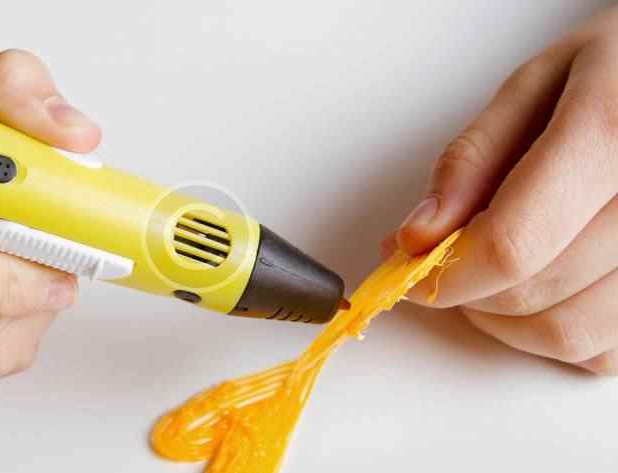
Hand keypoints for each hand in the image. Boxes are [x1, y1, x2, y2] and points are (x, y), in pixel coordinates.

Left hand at [384, 8, 617, 375]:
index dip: (447, 273)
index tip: (409, 267)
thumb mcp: (536, 86)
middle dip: (466, 292)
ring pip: (570, 335)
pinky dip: (560, 334)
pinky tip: (548, 287)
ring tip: (493, 273)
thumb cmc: (615, 70)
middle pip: (534, 294)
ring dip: (506, 321)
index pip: (512, 245)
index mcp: (610, 136)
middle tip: (446, 259)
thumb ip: (472, 160)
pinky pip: (608, 349)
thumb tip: (417, 236)